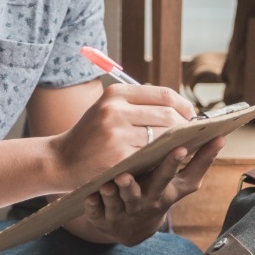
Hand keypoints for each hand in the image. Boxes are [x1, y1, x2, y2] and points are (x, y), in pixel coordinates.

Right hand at [49, 84, 195, 189]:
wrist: (61, 160)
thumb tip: (180, 109)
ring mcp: (116, 134)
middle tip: (193, 135)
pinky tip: (165, 161)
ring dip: (176, 144)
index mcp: (116, 93)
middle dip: (184, 127)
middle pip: (167, 115)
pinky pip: (151, 157)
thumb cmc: (90, 135)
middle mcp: (115, 109)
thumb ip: (139, 105)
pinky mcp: (118, 157)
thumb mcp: (108, 109)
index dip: (184, 105)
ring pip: (162, 137)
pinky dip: (161, 159)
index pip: (163, 95)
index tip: (192, 115)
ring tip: (182, 146)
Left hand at [82, 136, 225, 245]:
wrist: (128, 227)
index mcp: (169, 191)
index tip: (184, 145)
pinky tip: (91, 195)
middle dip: (156, 173)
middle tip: (162, 154)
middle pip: (155, 186)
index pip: (184, 177)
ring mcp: (126, 211)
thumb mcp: (180, 185)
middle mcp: (150, 201)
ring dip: (121, 192)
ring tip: (116, 180)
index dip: (184, 164)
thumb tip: (222, 136)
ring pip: (124, 201)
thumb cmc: (156, 194)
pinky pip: (97, 212)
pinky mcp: (103, 218)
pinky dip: (95, 205)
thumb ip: (199, 163)